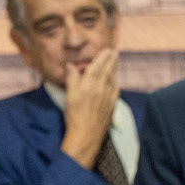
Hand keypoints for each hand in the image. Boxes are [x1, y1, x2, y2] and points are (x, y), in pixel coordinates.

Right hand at [61, 49, 120, 170]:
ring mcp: (109, 97)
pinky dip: (115, 82)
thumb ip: (72, 78)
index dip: (103, 57)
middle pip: (108, 71)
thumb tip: (72, 65)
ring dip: (114, 69)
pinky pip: (115, 89)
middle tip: (115, 51)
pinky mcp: (112, 105)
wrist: (86, 134)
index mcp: (90, 84)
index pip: (98, 66)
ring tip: (115, 61)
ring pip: (113, 79)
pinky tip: (115, 80)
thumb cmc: (75, 115)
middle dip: (111, 60)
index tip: (107, 49)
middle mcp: (101, 89)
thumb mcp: (69, 95)